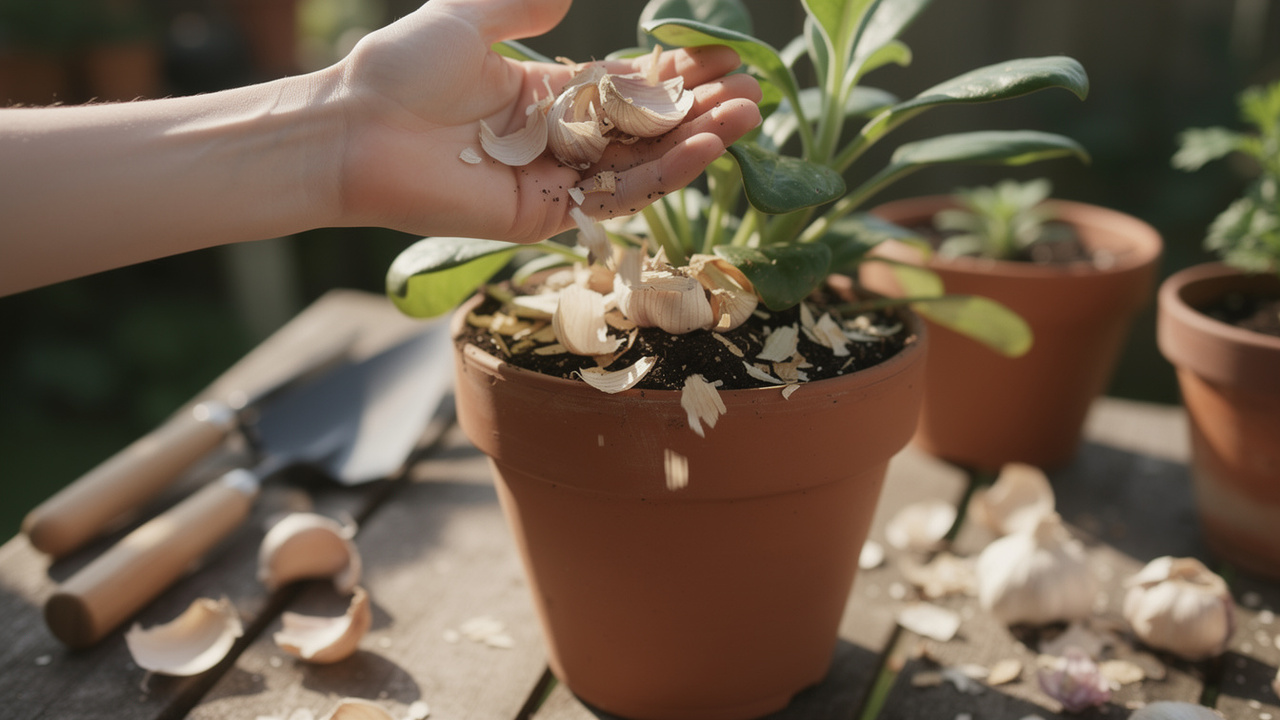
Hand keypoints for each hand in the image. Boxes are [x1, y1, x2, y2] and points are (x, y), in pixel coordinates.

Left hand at [333, 0, 761, 242]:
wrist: (354, 130)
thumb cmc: (400, 70)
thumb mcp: (467, 18)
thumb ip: (519, 6)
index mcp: (543, 95)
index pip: (627, 85)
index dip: (677, 71)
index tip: (727, 55)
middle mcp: (556, 140)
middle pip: (646, 127)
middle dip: (699, 108)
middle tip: (753, 91)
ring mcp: (554, 180)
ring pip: (641, 164)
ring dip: (695, 142)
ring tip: (745, 117)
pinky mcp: (546, 215)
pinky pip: (614, 195)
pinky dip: (662, 174)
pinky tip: (703, 148)